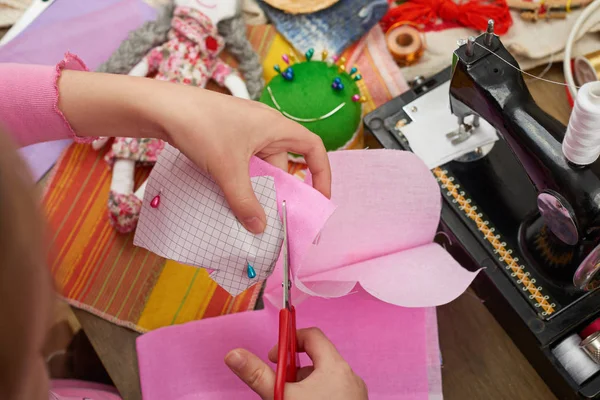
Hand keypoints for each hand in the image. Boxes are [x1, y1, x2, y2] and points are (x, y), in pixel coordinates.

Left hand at [58, 71, 330, 233]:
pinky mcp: (226, 136)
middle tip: (280, 217)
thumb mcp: (227, 170)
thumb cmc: (202, 129)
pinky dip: (243, 181)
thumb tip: (260, 229)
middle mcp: (265, 128)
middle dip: (283, 189)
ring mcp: (244, 131)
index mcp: (276, 127)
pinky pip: (245, 162)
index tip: (318, 198)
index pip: (313, 148)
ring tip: (252, 213)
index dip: (321, 173)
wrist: (162, 107)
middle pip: (285, 162)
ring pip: (261, 165)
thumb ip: (244, 201)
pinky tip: (231, 198)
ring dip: (259, 188)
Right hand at [224, 328, 367, 399]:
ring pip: (325, 379)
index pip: (313, 335)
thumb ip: (257, 375)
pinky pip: (334, 392)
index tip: (273, 358)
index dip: (290, 341)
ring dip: (304, 385)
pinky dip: (317, 396)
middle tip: (279, 387)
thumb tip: (233, 354)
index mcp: (335, 366)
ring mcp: (355, 394)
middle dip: (293, 370)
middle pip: (318, 358)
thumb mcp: (281, 398)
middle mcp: (350, 376)